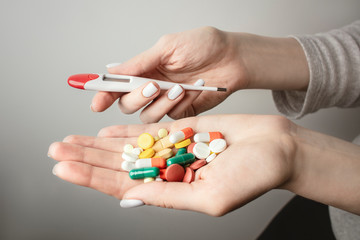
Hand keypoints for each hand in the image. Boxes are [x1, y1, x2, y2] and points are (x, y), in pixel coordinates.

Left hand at [48, 115, 295, 215]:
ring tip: (71, 140)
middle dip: (87, 158)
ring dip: (100, 144)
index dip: (92, 177)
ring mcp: (175, 149)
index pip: (124, 186)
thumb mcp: (211, 196)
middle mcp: (169, 171)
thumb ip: (169, 195)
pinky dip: (127, 131)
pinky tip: (105, 133)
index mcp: (174, 191)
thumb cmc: (254, 176)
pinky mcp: (184, 130)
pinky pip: (151, 130)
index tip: (64, 168)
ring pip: (130, 147)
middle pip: (120, 165)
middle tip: (57, 149)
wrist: (277, 147)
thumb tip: (130, 197)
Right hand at [91, 27, 248, 122]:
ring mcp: (165, 103)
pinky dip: (180, 104)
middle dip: (136, 97)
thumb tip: (112, 71)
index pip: (116, 85)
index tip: (97, 103)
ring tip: (179, 87)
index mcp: (144, 70)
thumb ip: (140, 62)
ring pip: (146, 116)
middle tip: (153, 85)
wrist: (232, 58)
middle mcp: (151, 88)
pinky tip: (193, 91)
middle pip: (127, 105)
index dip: (103, 94)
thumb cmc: (203, 46)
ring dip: (160, 103)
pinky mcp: (181, 113)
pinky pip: (170, 117)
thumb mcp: (168, 47)